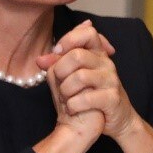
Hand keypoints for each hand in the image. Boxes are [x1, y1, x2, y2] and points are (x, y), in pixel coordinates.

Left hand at [37, 21, 138, 140]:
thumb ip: (57, 64)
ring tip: (65, 98)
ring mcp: (111, 81)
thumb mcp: (71, 76)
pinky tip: (72, 108)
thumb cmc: (88, 94)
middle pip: (77, 55)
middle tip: (59, 81)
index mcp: (97, 54)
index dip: (69, 39)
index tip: (57, 52)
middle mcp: (107, 64)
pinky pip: (86, 98)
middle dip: (60, 70)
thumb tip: (39, 60)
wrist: (113, 119)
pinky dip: (73, 105)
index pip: (88, 33)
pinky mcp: (112, 99)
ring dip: (65, 90)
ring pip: (80, 76)